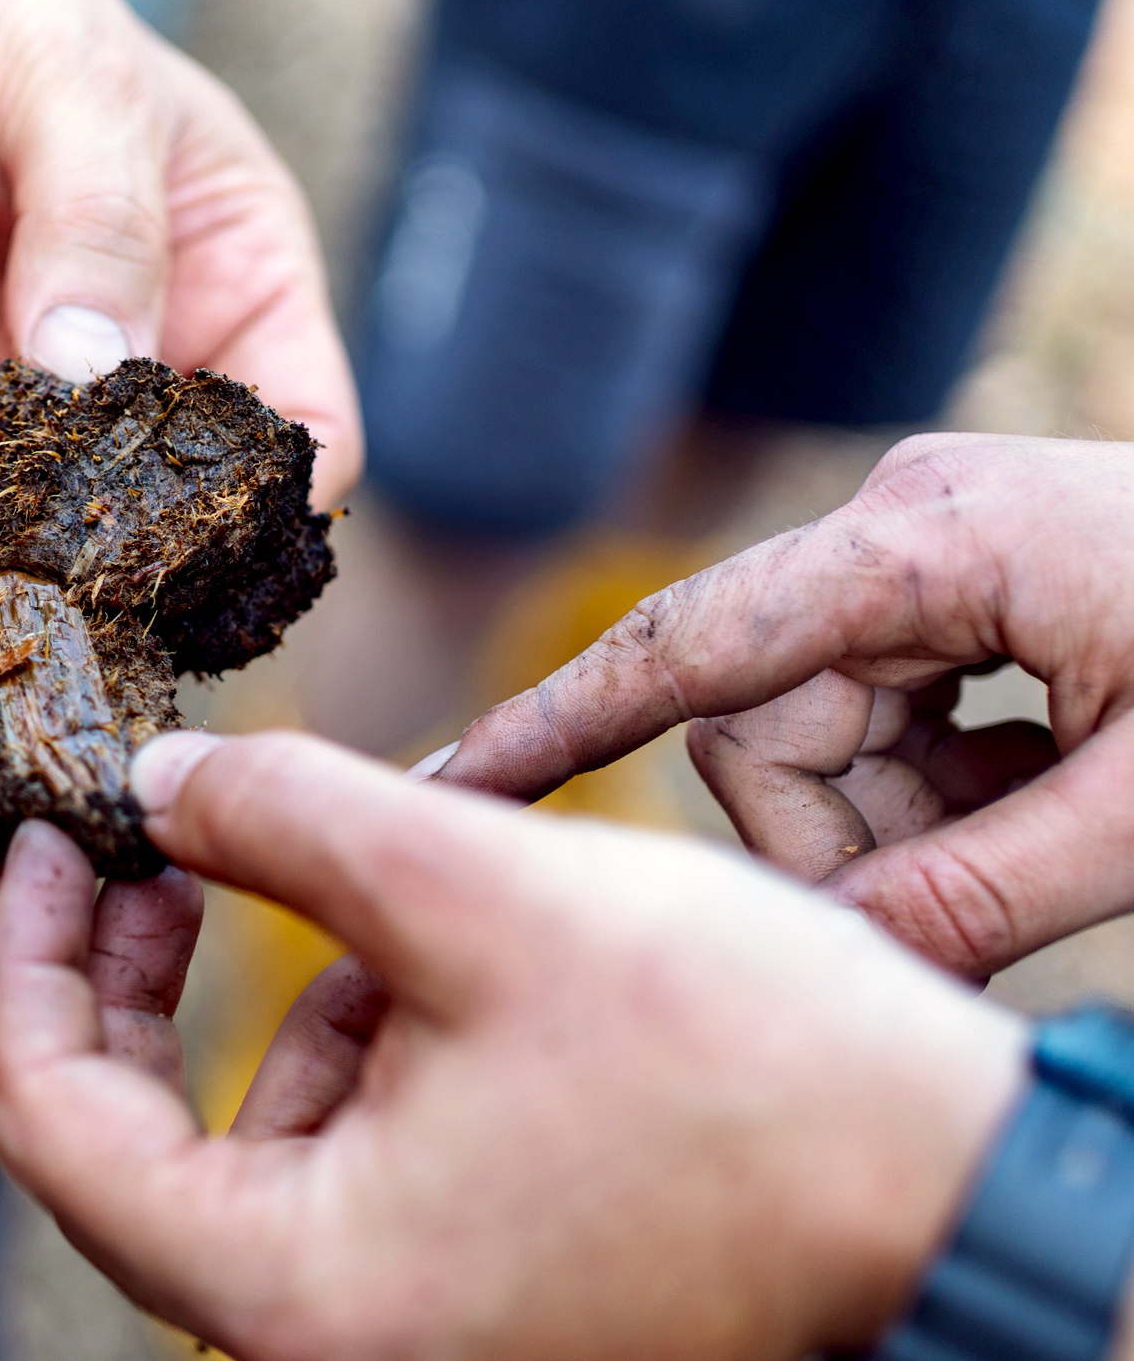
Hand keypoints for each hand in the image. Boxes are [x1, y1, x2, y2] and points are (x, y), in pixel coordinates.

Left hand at [0, 0, 362, 563]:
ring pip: (44, 541)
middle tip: (73, 630)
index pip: (298, 434)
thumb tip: (95, 376)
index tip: (206, 563)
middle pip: (173, 516)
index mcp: (244, 290)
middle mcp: (153, 370)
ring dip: (4, 592)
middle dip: (129, 581)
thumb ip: (96, 226)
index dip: (269, 510)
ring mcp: (35, 411)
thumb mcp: (70, 90)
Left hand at [0, 731, 1026, 1360]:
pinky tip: (414, 960)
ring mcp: (401, 1327)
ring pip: (252, 1142)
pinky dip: (358, 1050)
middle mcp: (327, 1341)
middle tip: (145, 841)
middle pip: (134, 1141)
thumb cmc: (748, 1070)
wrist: (961, 1195)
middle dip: (129, 974)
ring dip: (260, 999)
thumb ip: (289, 821)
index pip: (52, 1124)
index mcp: (296, 1289)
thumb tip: (155, 778)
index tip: (46, 837)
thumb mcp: (486, 894)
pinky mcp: (468, 1292)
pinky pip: (350, 1165)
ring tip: (325, 879)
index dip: (24, 960)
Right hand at [431, 434, 1133, 977]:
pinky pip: (883, 714)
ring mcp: (930, 552)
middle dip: (841, 835)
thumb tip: (829, 965)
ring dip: (902, 820)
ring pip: (818, 731)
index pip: (691, 642)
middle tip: (958, 919)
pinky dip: (939, 787)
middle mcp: (902, 527)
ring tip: (1035, 847)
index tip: (452, 784)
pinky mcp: (959, 585)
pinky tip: (1040, 795)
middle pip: (761, 720)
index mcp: (930, 543)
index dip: (559, 721)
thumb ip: (982, 888)